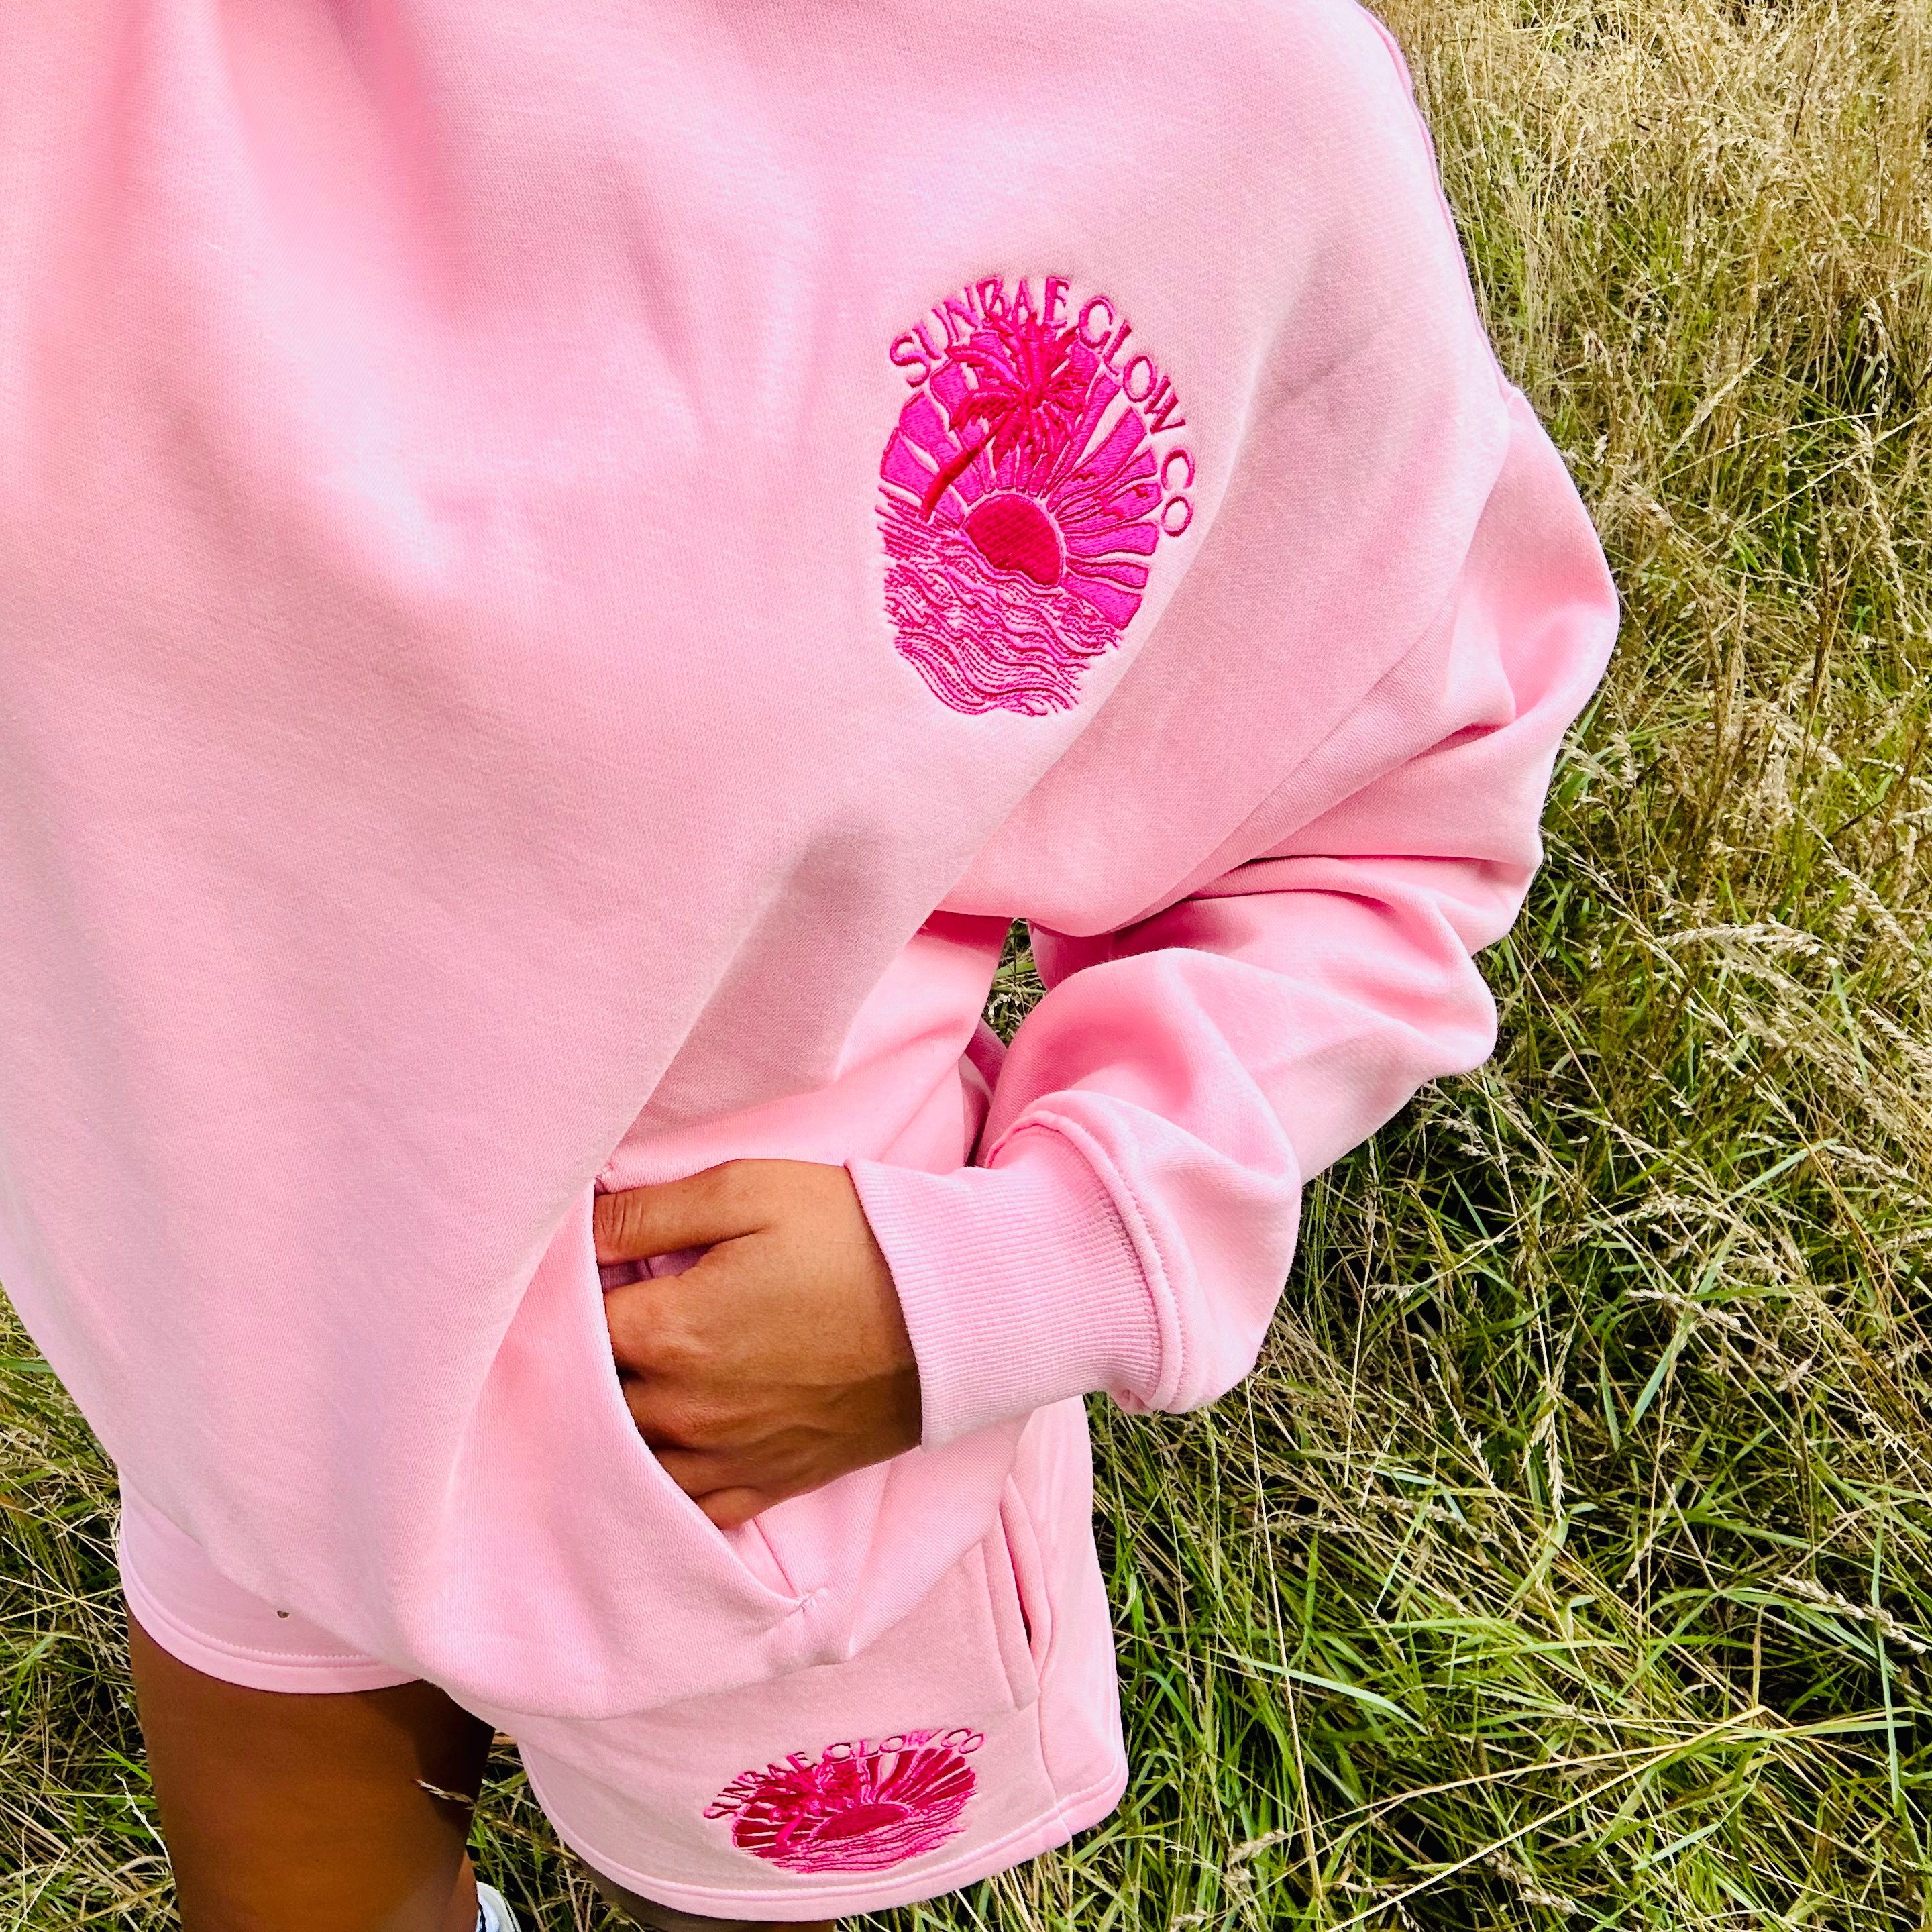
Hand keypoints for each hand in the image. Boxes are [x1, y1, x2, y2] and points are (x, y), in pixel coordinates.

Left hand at [593, 1160, 921, 1529]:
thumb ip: (648, 1210)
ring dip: (610, 1426)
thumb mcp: (748, 1189)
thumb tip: (573, 1226)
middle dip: (576, 1365)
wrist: (951, 1311)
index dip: (558, 1298)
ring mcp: (724, 1457)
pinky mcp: (765, 1485)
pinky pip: (685, 1508)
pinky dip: (660, 1485)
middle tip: (583, 1327)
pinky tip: (656, 1456)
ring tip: (614, 1386)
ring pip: (624, 1459)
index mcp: (668, 1331)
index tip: (563, 1278)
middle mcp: (682, 1409)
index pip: (566, 1325)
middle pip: (587, 1398)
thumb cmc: (849, 1237)